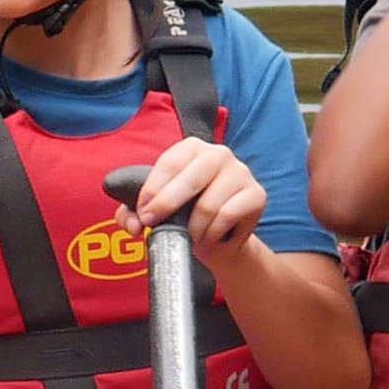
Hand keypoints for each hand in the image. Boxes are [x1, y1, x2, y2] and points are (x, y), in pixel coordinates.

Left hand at [119, 138, 267, 270]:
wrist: (219, 240)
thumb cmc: (185, 217)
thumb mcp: (155, 212)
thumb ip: (132, 214)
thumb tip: (132, 223)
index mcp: (192, 148)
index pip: (169, 162)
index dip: (153, 189)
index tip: (143, 212)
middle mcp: (218, 154)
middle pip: (190, 180)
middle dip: (167, 206)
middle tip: (154, 226)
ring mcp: (240, 172)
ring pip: (208, 205)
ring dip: (193, 229)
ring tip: (189, 236)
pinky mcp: (256, 194)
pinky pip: (227, 216)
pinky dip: (212, 232)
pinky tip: (210, 236)